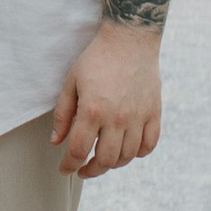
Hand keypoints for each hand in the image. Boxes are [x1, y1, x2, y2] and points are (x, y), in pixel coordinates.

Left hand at [51, 23, 163, 175]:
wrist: (129, 40)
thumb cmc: (96, 59)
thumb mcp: (71, 82)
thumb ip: (62, 114)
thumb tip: (56, 142)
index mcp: (92, 110)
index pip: (79, 150)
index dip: (70, 165)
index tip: (66, 170)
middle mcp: (116, 118)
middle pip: (105, 160)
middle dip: (91, 170)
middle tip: (84, 169)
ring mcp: (138, 117)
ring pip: (127, 156)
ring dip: (113, 164)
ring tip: (103, 159)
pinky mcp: (154, 113)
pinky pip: (149, 145)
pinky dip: (138, 153)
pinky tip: (127, 150)